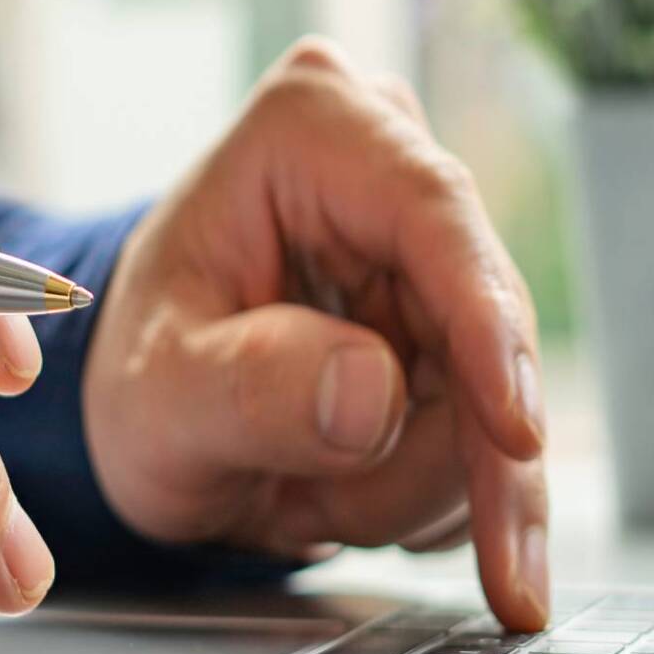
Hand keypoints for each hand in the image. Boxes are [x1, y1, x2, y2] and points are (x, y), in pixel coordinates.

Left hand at [83, 38, 549, 630]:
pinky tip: (344, 497)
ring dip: (411, 490)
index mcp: (308, 130)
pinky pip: (494, 441)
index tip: (514, 436)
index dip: (486, 327)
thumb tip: (373, 396)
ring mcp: (437, 260)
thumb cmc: (140, 378)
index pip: (431, 212)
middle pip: (486, 327)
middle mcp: (393, 174)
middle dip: (429, 457)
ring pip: (499, 400)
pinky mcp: (465, 335)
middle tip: (331, 523)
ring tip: (302, 499)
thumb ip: (247, 390)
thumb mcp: (155, 396)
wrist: (146, 421)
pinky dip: (426, 501)